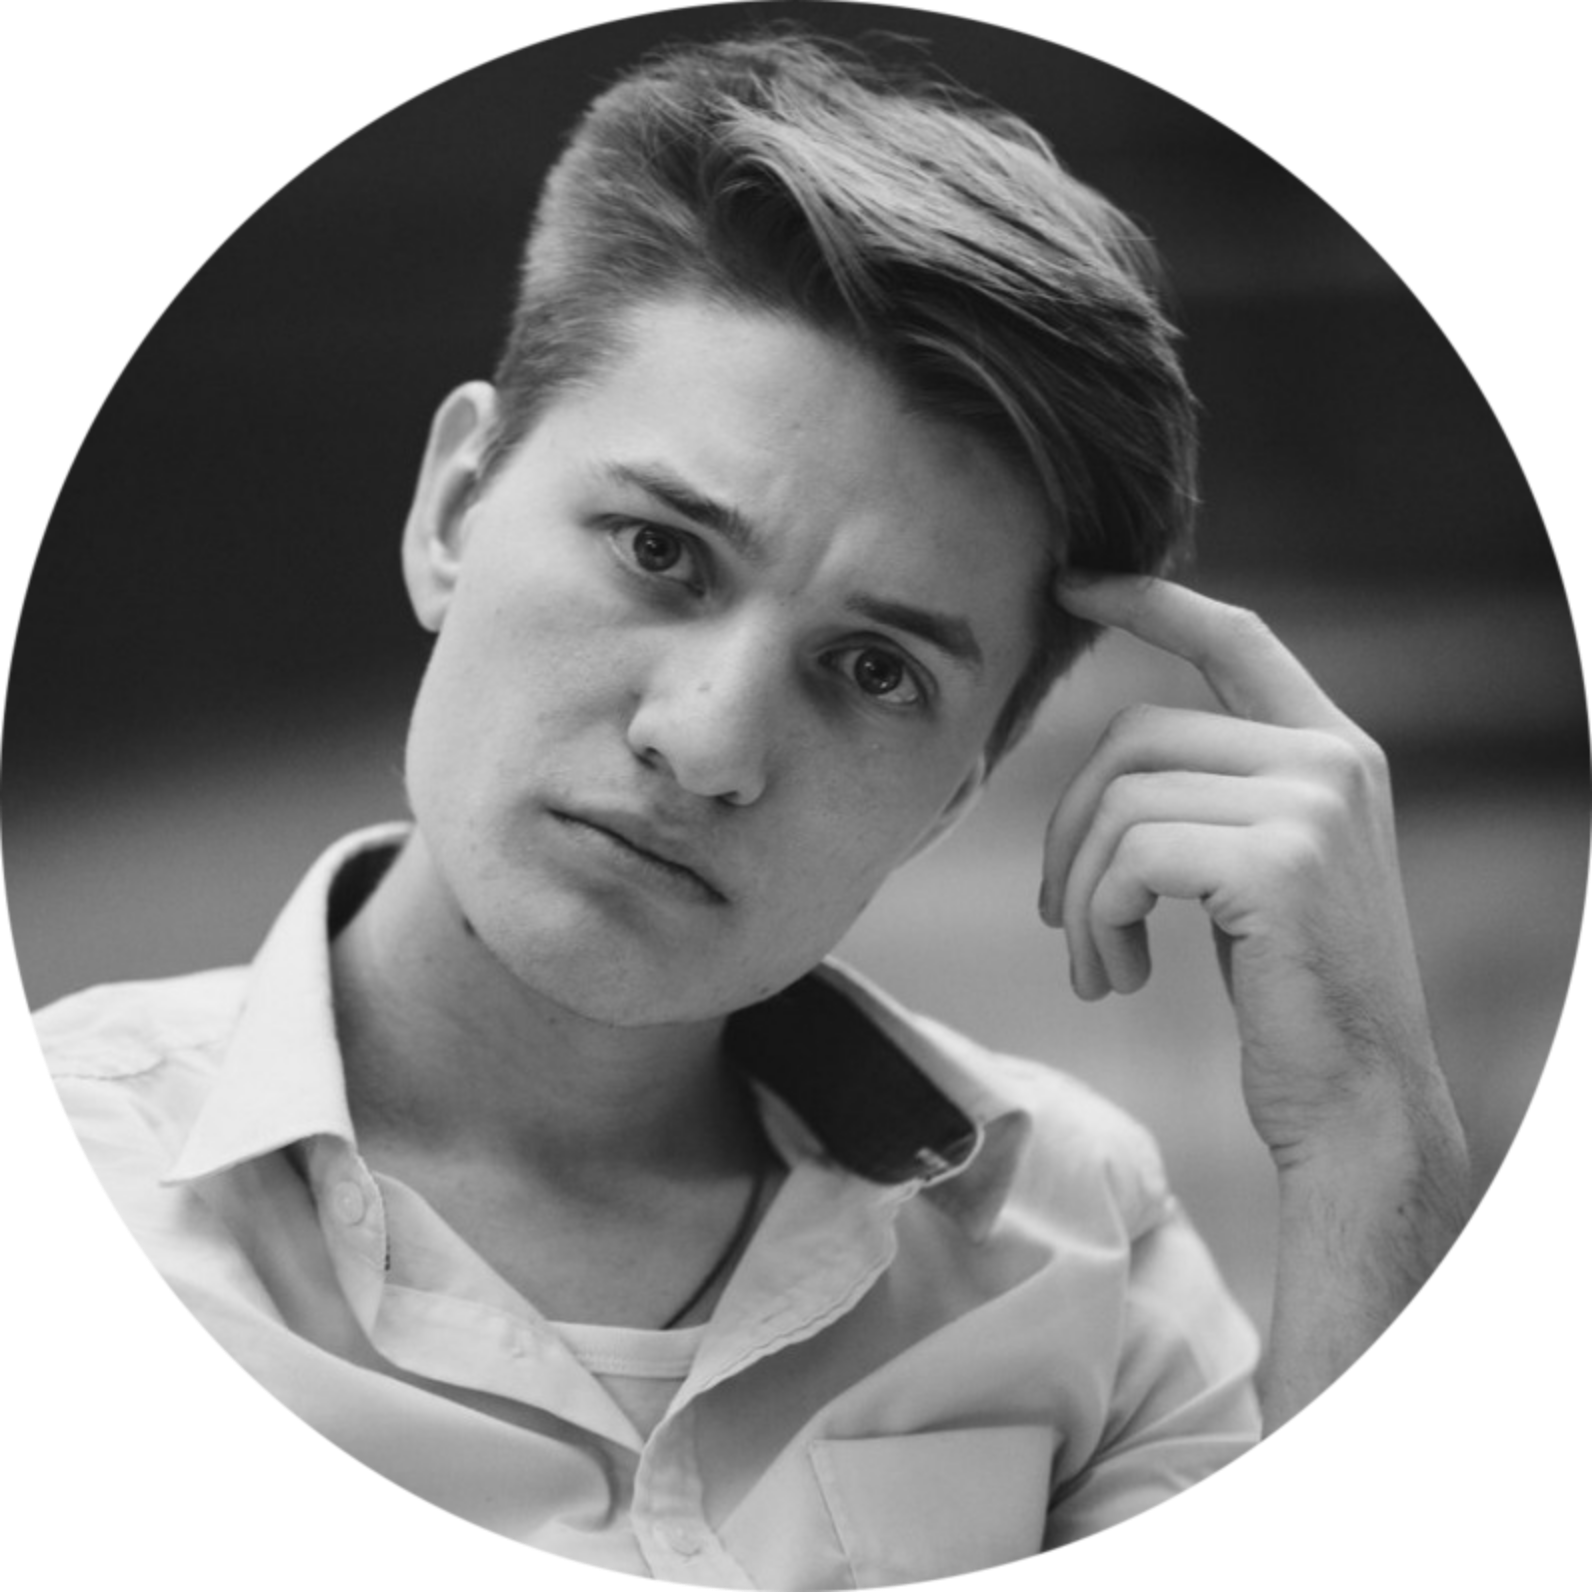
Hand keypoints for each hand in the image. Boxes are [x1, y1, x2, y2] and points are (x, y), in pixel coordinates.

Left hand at [1041, 574, 1440, 1170]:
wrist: (1358, 1099)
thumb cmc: (1295, 996)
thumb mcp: (1262, 870)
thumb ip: (1216, 798)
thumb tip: (1110, 774)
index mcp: (1330, 750)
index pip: (1235, 637)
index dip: (1149, 600)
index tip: (1072, 583)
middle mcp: (1329, 758)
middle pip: (1132, 738)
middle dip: (1068, 828)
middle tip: (1061, 915)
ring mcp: (1309, 802)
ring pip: (1119, 805)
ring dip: (1081, 896)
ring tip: (1097, 964)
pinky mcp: (1277, 859)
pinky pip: (1127, 860)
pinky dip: (1097, 922)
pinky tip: (1121, 978)